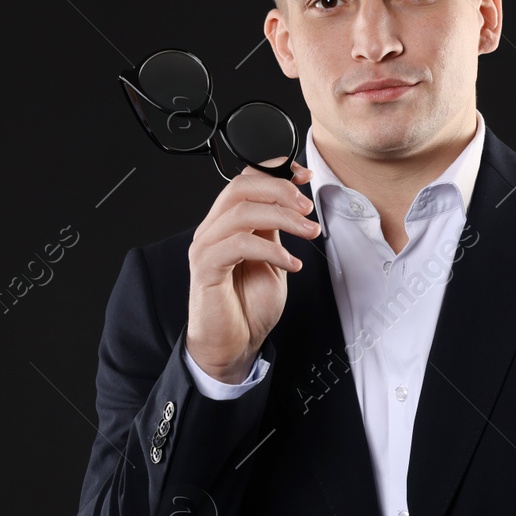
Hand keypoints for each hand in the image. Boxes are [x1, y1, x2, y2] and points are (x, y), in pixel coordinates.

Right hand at [186, 161, 319, 382]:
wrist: (233, 344)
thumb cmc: (249, 306)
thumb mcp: (271, 257)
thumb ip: (274, 229)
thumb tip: (292, 201)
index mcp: (228, 223)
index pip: (246, 181)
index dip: (275, 171)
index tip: (305, 176)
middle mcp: (213, 229)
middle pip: (241, 187)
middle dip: (279, 190)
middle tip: (308, 207)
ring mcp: (206, 247)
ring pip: (241, 212)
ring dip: (282, 217)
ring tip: (309, 233)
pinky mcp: (206, 268)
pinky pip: (239, 245)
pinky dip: (272, 251)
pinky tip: (291, 264)